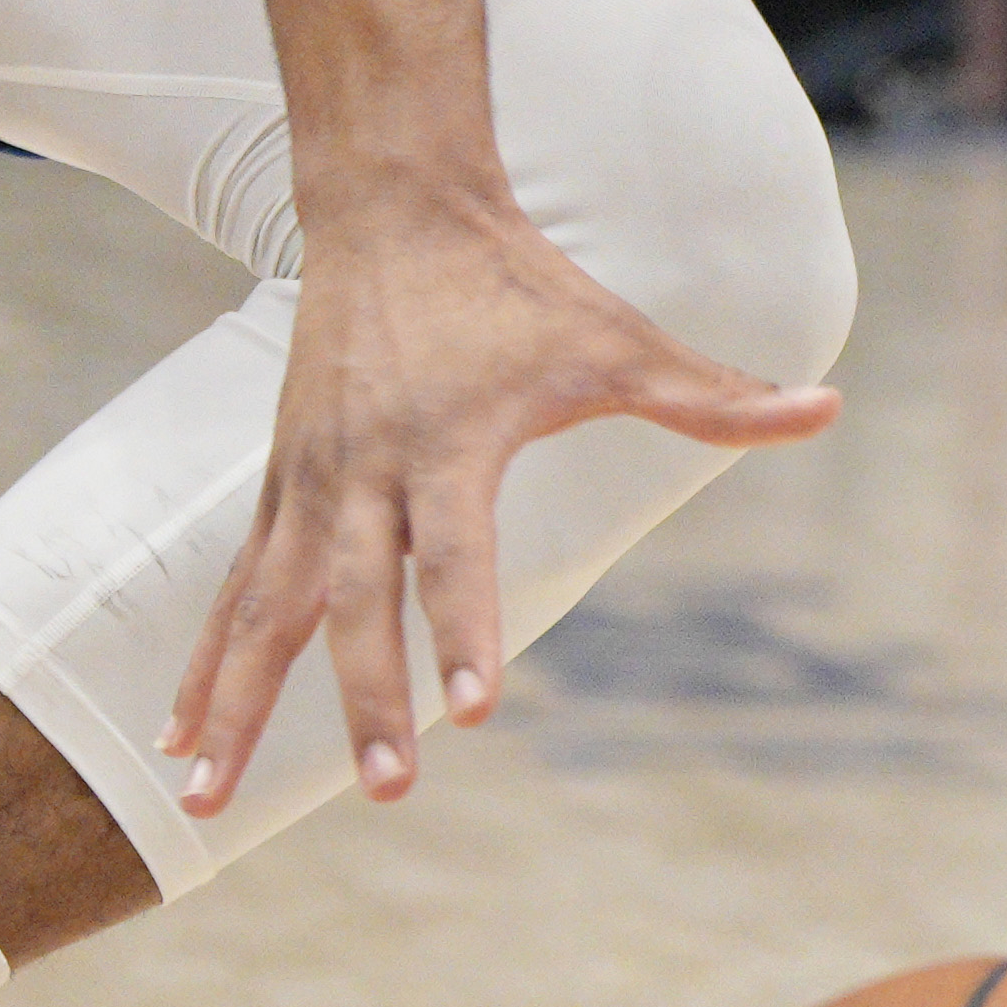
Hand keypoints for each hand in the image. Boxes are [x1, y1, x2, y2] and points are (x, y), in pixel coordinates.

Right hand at [162, 196, 839, 818]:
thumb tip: (827, 406)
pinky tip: (178, 740)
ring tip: (204, 800)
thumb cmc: (514, 285)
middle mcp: (361, 468)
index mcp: (445, 440)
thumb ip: (711, 394)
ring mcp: (307, 481)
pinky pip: (233, 590)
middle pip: (354, 598)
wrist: (389, 207)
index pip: (454, 550)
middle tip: (392, 788)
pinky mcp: (278, 488)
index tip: (478, 711)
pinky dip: (204, 662)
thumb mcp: (616, 338)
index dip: (465, 627)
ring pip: (264, 608)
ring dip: (238, 704)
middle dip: (369, 697)